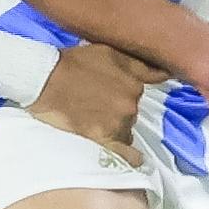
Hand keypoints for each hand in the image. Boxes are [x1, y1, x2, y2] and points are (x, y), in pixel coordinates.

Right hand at [25, 43, 160, 161]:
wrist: (44, 79)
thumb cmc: (72, 62)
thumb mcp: (108, 50)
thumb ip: (137, 62)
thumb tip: (163, 71)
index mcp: (134, 79)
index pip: (145, 87)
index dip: (136, 88)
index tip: (131, 91)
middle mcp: (131, 101)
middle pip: (132, 109)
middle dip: (119, 107)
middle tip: (98, 103)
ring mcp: (118, 122)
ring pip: (127, 129)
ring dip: (116, 126)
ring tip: (94, 120)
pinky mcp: (104, 139)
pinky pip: (126, 153)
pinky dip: (131, 156)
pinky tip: (134, 158)